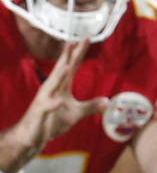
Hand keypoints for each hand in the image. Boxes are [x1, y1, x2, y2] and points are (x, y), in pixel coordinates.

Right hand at [7, 40, 107, 167]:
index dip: (79, 52)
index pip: (72, 66)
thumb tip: (108, 100)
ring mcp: (45, 100)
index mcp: (61, 86)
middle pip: (61, 69)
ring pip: (52, 85)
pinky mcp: (40, 113)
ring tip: (66, 64)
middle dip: (68, 55)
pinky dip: (52, 104)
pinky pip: (47, 107)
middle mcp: (52, 89)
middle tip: (75, 40)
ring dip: (59, 75)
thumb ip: (91, 106)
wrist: (31, 135)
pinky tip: (58, 101)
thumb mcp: (76, 114)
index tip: (87, 38)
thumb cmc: (52, 121)